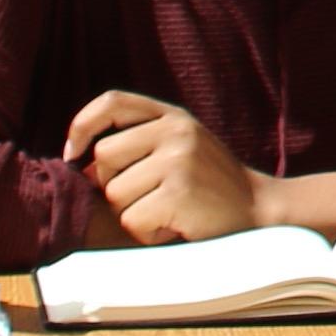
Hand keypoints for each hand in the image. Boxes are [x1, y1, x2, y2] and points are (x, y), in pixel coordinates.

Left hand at [65, 93, 262, 243]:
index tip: (73, 153)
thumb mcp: (183, 147)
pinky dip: (148, 233)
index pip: (112, 103)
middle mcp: (177, 132)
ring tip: (168, 212)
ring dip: (133, 214)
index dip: (83, 125)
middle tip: (149, 198)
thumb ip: (139, 142)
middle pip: (104, 157)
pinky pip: (132, 220)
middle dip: (114, 185)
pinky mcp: (179, 194)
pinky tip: (176, 226)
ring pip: (114, 194)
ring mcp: (179, 161)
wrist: (262, 214)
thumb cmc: (212, 187)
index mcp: (174, 117)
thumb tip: (80, 167)